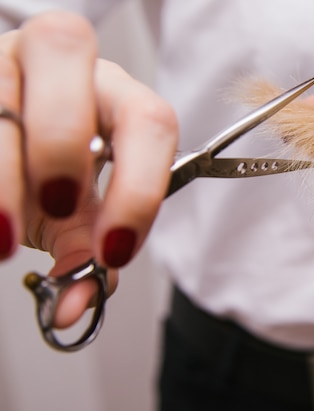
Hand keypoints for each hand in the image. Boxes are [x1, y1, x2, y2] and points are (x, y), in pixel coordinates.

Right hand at [0, 11, 177, 326]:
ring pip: (0, 84)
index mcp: (116, 96)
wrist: (2, 143)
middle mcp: (63, 61)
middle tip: (57, 207)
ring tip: (4, 233)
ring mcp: (4, 58)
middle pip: (69, 50)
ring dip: (4, 169)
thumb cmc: (46, 176)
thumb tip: (73, 308)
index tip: (114, 252)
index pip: (149, 120)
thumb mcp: (74, 214)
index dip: (138, 188)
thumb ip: (84, 252)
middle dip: (62, 142)